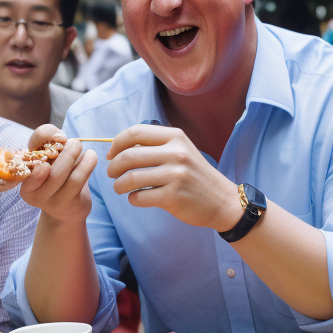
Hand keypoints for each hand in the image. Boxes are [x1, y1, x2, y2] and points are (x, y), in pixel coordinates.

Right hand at [14, 126, 97, 226]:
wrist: (68, 207)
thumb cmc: (57, 174)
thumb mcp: (50, 156)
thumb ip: (48, 139)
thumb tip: (59, 136)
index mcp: (22, 173)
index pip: (26, 153)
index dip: (42, 139)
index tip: (61, 137)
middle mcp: (30, 189)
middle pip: (45, 168)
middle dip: (65, 153)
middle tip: (77, 144)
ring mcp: (47, 200)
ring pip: (61, 176)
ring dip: (78, 159)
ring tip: (90, 152)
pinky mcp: (65, 204)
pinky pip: (76, 183)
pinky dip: (86, 167)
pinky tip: (92, 158)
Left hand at [105, 125, 238, 230]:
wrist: (221, 201)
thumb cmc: (194, 175)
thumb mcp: (181, 151)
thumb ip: (155, 146)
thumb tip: (118, 147)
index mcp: (176, 137)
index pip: (135, 132)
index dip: (117, 143)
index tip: (111, 155)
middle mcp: (176, 153)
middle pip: (129, 156)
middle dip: (113, 167)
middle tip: (112, 174)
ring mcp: (176, 175)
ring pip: (130, 178)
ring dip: (118, 185)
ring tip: (120, 188)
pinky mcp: (174, 197)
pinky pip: (139, 197)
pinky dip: (132, 199)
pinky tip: (137, 198)